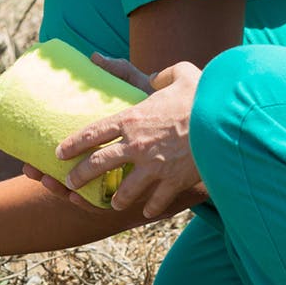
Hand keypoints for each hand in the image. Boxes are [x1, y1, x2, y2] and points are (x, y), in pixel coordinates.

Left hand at [55, 57, 205, 219]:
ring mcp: (155, 166)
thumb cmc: (204, 94)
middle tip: (70, 183)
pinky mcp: (174, 181)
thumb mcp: (181, 73)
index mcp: (132, 118)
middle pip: (99, 164)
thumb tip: (156, 75)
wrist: (227, 120)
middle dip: (80, 177)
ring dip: (117, 199)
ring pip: (125, 191)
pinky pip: (157, 201)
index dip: (73, 144)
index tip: (59, 152)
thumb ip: (163, 75)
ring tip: (113, 204)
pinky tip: (148, 211)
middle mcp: (137, 145)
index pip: (92, 133)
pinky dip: (152, 207)